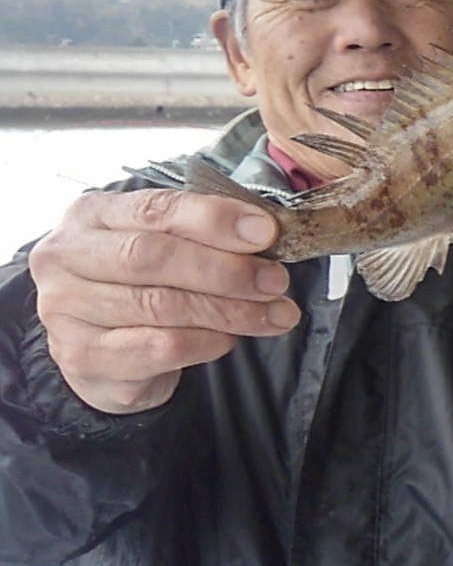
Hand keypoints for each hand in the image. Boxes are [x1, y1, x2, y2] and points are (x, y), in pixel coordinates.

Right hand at [28, 188, 298, 413]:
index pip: (154, 209)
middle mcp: (65, 258)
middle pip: (153, 257)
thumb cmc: (139, 284)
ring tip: (274, 314)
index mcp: (89, 215)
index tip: (266, 232)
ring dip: (230, 310)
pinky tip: (231, 338)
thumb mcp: (163, 245)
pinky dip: (207, 342)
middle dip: (226, 269)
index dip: (214, 219)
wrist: (100, 351)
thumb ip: (201, 235)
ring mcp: (65, 310)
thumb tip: (263, 234)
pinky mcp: (82, 356)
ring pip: (161, 306)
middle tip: (275, 281)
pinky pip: (160, 347)